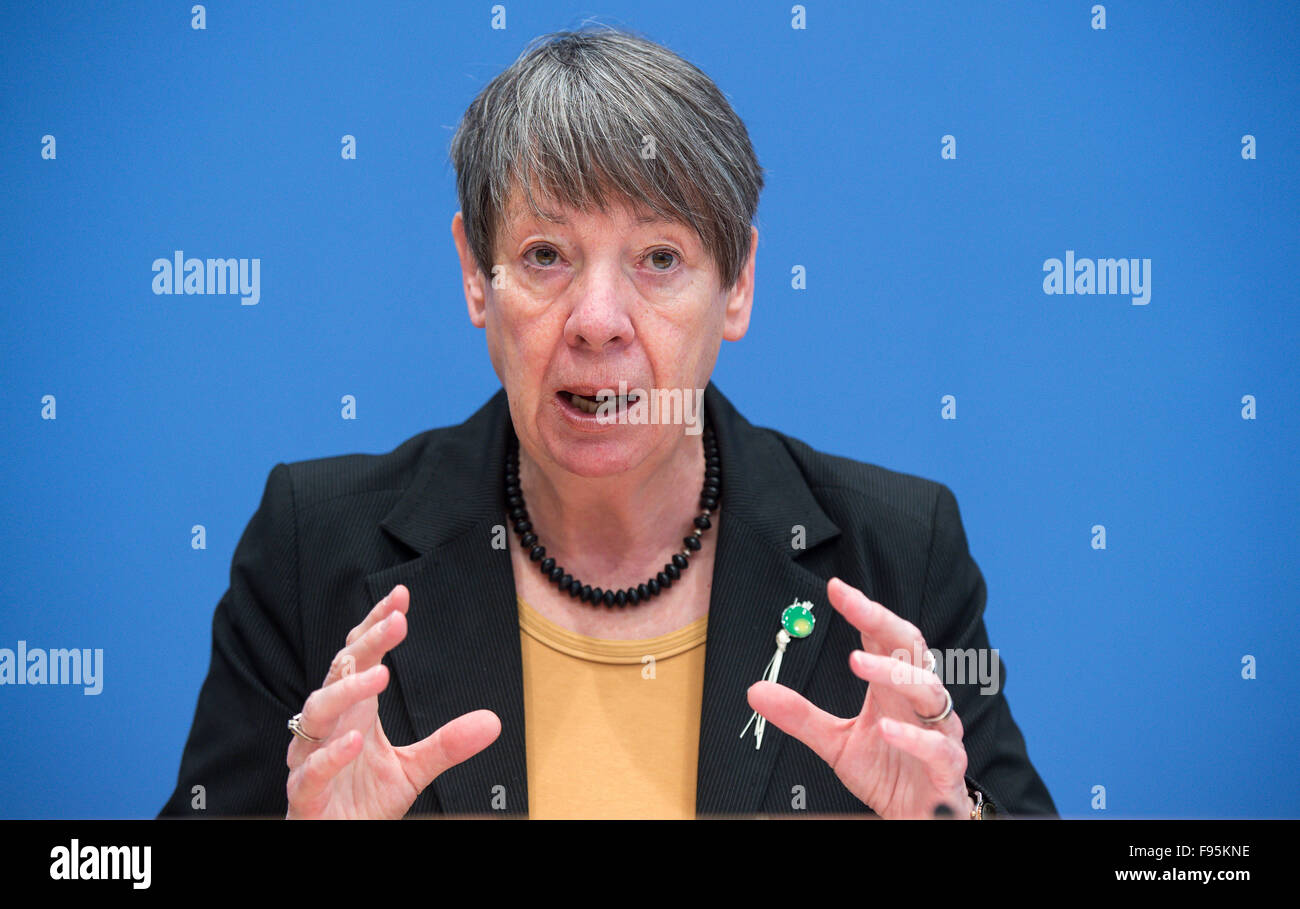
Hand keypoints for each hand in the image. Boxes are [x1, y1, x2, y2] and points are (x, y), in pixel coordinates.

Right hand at [285, 584, 500, 818]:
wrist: (337, 841)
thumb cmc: (363, 802)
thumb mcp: (414, 769)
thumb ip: (448, 743)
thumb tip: (493, 722)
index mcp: (353, 713)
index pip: (358, 657)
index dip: (374, 626)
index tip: (400, 598)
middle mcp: (329, 728)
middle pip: (338, 674)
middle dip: (365, 645)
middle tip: (395, 623)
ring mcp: (311, 759)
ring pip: (316, 714)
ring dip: (346, 691)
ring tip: (379, 674)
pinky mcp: (304, 796)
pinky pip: (309, 772)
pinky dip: (329, 757)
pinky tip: (352, 743)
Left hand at [746, 577, 972, 818]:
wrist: (916, 819)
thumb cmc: (887, 774)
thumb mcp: (835, 742)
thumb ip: (800, 716)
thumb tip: (755, 691)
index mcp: (894, 690)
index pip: (883, 638)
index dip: (863, 611)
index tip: (835, 589)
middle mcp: (919, 703)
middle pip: (911, 650)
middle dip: (883, 622)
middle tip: (854, 606)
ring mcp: (939, 732)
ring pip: (928, 691)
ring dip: (894, 673)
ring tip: (857, 662)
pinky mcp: (947, 768)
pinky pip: (937, 747)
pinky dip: (912, 737)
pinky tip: (886, 728)